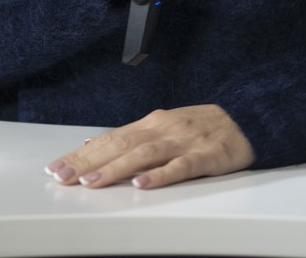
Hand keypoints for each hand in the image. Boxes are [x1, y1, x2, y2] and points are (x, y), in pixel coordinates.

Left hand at [44, 105, 253, 189]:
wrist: (249, 120)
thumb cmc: (202, 129)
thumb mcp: (164, 128)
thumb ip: (130, 138)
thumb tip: (91, 144)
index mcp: (152, 124)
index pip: (109, 140)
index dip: (81, 155)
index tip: (56, 168)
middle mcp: (164, 129)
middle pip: (120, 145)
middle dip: (88, 162)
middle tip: (62, 177)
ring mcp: (186, 141)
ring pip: (145, 155)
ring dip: (116, 168)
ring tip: (92, 182)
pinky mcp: (208, 156)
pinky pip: (182, 166)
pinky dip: (161, 175)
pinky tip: (143, 184)